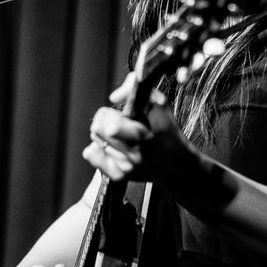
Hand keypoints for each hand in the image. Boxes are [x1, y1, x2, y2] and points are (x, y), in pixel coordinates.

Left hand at [82, 75, 198, 185]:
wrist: (175, 166)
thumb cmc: (166, 131)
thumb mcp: (159, 104)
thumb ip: (136, 89)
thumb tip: (112, 97)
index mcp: (144, 137)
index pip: (110, 126)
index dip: (110, 115)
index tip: (120, 115)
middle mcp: (133, 156)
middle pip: (96, 130)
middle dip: (104, 121)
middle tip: (118, 123)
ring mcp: (124, 168)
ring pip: (94, 140)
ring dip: (103, 135)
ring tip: (120, 136)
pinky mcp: (117, 176)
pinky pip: (91, 155)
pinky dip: (98, 147)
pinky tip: (112, 147)